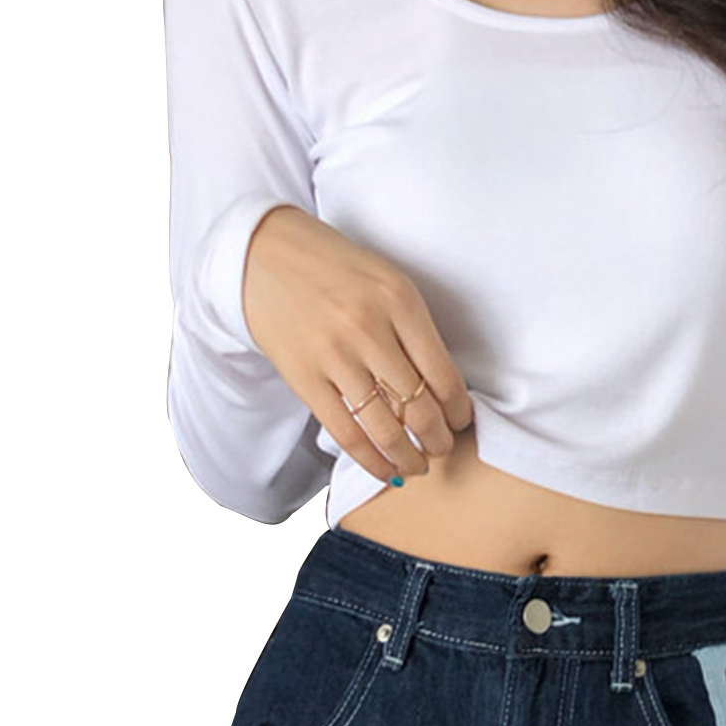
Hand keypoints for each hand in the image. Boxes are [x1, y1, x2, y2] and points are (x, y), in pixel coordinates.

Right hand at [241, 205, 475, 485]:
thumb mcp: (386, 281)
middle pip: (419, 406)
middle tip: (443, 449)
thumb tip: (442, 387)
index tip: (461, 422)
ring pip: (385, 427)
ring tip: (418, 466)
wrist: (263, 254)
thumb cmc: (334, 268)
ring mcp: (335, 356)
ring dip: (409, 457)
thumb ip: (414, 328)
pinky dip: (371, 460)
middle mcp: (370, 329)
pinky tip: (386, 471)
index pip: (444, 375)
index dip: (458, 410)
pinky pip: (346, 433)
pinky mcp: (304, 377)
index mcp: (400, 301)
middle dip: (438, 439)